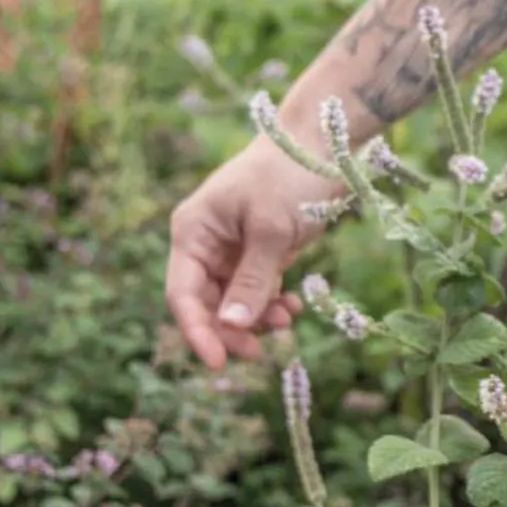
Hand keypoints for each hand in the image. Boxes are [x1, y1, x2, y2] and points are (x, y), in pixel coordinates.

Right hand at [165, 137, 335, 368]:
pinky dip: (271, 303)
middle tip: (260, 350)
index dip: (197, 331)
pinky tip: (292, 307)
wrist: (323, 144)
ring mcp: (232, 248)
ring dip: (256, 318)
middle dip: (231, 329)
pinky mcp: (259, 251)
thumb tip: (232, 326)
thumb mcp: (272, 230)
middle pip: (207, 303)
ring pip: (233, 301)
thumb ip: (252, 280)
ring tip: (287, 320)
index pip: (183, 294)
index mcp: (193, 232)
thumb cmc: (289, 176)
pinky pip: (256, 289)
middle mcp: (206, 243)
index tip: (218, 363)